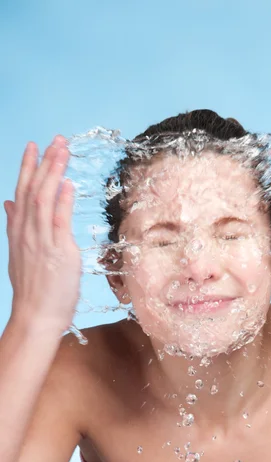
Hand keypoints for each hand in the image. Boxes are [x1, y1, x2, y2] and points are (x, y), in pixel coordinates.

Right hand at [5, 136, 80, 334]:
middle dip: (44, 163)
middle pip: (33, 190)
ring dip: (53, 173)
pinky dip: (62, 201)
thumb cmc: (34, 291)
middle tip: (56, 140)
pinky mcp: (58, 253)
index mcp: (19, 233)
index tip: (33, 147)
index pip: (22, 193)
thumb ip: (14, 227)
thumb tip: (8, 204)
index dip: (28, 168)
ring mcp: (42, 242)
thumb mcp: (19, 254)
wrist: (36, 318)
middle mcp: (27, 233)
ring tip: (62, 151)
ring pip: (44, 200)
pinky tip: (67, 183)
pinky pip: (58, 222)